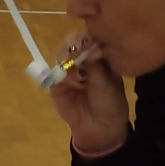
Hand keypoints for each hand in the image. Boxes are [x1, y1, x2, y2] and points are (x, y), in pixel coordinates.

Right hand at [47, 30, 130, 154]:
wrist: (99, 127)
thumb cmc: (110, 102)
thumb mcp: (108, 81)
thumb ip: (96, 63)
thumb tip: (89, 45)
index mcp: (98, 56)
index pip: (89, 38)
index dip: (86, 38)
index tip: (88, 43)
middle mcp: (82, 60)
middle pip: (71, 42)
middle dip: (73, 46)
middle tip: (79, 54)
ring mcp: (68, 71)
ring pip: (61, 55)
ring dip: (69, 62)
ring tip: (81, 78)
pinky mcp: (56, 84)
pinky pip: (54, 72)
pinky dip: (63, 75)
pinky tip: (75, 84)